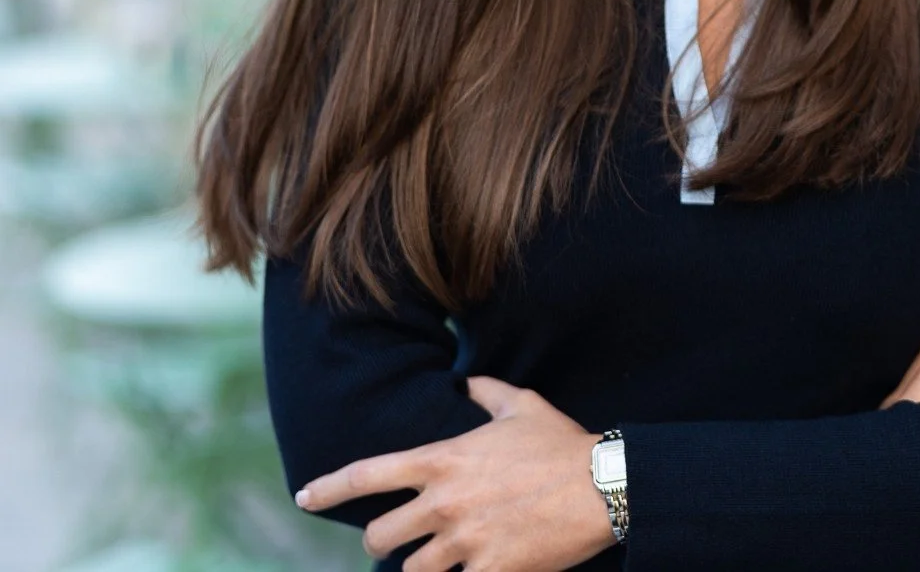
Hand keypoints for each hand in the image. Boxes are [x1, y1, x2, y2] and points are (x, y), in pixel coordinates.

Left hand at [295, 376, 612, 571]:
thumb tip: (466, 381)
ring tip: (439, 560)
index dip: (329, 488)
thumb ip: (485, 392)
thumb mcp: (520, 404)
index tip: (304, 497)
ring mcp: (466, 541)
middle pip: (380, 537)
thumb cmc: (560, 442)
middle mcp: (445, 501)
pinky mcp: (492, 571)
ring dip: (422, 569)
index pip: (369, 474)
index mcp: (444, 459)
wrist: (601, 485)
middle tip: (393, 543)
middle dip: (380, 543)